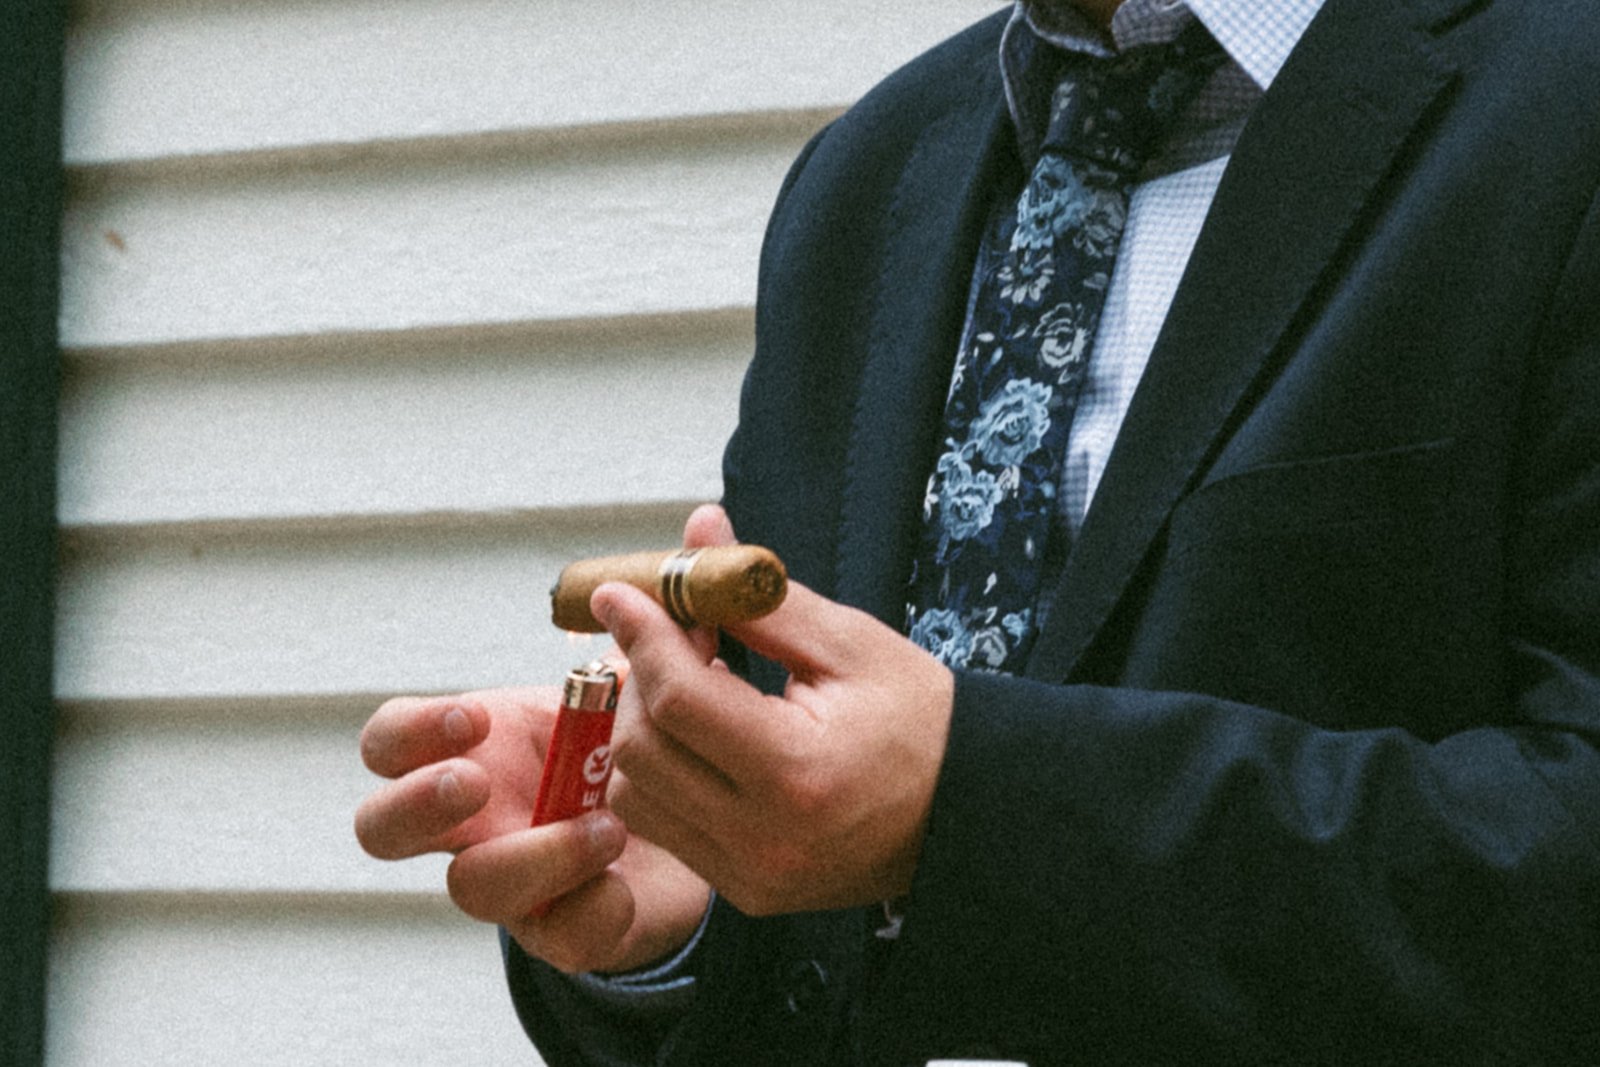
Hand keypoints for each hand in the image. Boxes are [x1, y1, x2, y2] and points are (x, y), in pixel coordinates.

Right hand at [355, 683, 707, 973]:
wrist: (691, 828)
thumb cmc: (635, 744)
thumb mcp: (634, 691)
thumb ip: (647, 648)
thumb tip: (679, 613)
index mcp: (474, 750)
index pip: (387, 742)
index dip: (408, 732)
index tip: (472, 720)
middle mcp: (473, 819)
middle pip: (380, 828)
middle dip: (417, 804)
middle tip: (477, 781)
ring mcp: (510, 882)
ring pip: (472, 889)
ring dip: (535, 855)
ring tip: (607, 826)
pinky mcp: (562, 931)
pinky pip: (559, 937)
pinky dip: (592, 909)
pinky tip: (626, 884)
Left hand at [597, 505, 955, 916]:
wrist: (967, 811)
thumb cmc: (919, 719)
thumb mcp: (848, 642)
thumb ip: (758, 594)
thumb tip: (697, 535)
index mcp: (799, 771)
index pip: (679, 698)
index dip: (642, 635)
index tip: (621, 592)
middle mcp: (765, 838)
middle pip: (643, 748)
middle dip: (641, 677)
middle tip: (674, 633)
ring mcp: (751, 874)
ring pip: (636, 792)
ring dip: (644, 726)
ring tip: (691, 683)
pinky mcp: (745, 890)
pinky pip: (664, 825)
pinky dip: (663, 772)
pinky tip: (702, 734)